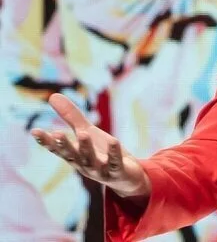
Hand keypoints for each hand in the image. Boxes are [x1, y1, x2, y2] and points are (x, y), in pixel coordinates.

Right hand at [30, 93, 150, 198]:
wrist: (127, 176)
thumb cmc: (102, 153)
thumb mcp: (87, 132)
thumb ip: (71, 117)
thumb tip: (52, 96)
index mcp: (75, 155)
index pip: (57, 149)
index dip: (46, 141)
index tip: (35, 131)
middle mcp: (84, 164)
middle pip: (72, 155)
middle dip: (65, 146)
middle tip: (57, 134)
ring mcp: (101, 170)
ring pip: (91, 160)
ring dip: (86, 148)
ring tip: (83, 134)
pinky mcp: (118, 172)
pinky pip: (115, 162)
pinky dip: (114, 152)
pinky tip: (113, 140)